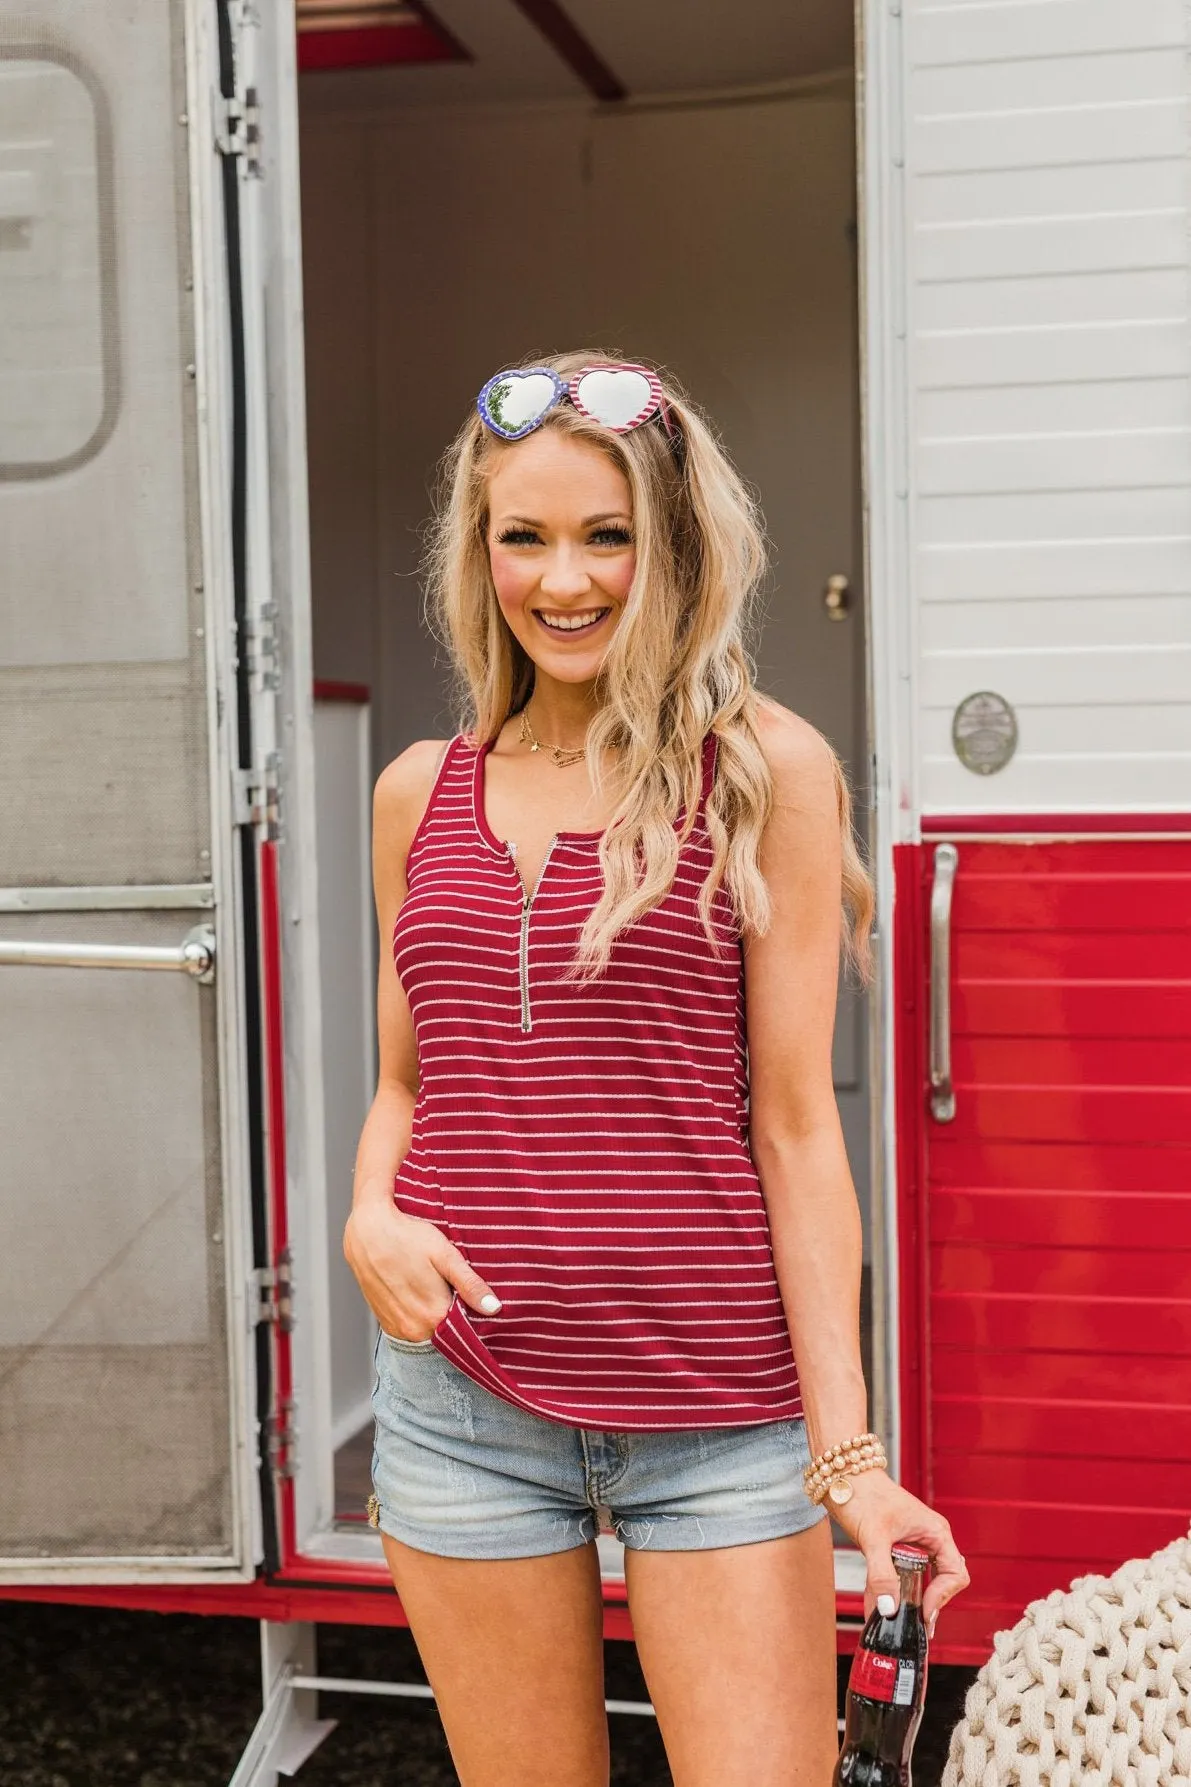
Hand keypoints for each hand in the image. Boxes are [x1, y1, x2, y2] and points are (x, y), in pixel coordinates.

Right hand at [343, 1193, 501, 1341]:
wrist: (366, 1230)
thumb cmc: (406, 1236)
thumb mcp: (444, 1255)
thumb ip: (469, 1284)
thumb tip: (493, 1308)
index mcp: (434, 1315)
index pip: (466, 1329)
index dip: (474, 1314)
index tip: (475, 1299)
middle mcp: (414, 1329)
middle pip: (446, 1332)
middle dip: (455, 1316)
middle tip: (454, 1288)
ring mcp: (397, 1328)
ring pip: (428, 1331)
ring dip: (435, 1317)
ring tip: (434, 1287)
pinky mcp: (384, 1322)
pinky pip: (410, 1327)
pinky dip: (418, 1316)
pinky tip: (418, 1293)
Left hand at [827, 1469, 968, 1637]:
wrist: (841, 1475)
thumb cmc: (862, 1494)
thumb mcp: (873, 1537)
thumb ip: (881, 1574)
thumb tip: (889, 1609)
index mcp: (935, 1532)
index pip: (955, 1574)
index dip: (942, 1597)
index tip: (923, 1613)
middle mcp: (929, 1539)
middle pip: (942, 1581)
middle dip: (928, 1603)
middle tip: (913, 1624)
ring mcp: (913, 1543)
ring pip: (921, 1580)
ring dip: (909, 1601)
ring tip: (896, 1623)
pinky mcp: (896, 1547)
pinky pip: (901, 1575)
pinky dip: (891, 1592)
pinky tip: (876, 1608)